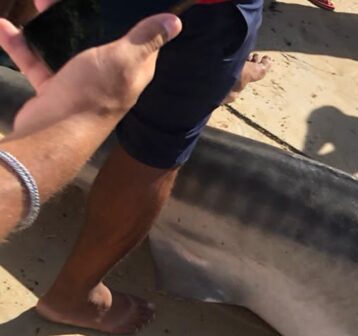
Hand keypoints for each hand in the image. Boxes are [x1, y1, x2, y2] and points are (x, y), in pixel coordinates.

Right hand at [0, 5, 181, 136]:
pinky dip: (21, 44)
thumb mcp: (123, 59)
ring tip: (36, 0)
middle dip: (80, 14)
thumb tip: (174, 22)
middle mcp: (109, 75)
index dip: (127, 16)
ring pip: (64, 45)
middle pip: (96, 37)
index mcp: (132, 68)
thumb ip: (146, 40)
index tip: (114, 0)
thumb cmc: (92, 94)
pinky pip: (35, 60)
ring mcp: (80, 82)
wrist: (53, 133)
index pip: (138, 38)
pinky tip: (4, 27)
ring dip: (48, 25)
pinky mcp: (53, 88)